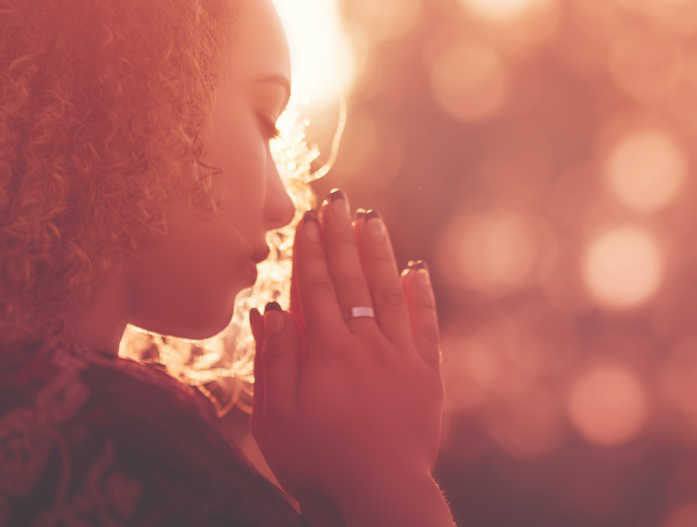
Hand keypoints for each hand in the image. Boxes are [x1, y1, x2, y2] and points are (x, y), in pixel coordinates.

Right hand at [249, 191, 452, 526]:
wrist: (381, 494)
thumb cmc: (319, 463)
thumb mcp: (277, 419)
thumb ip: (274, 361)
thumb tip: (268, 308)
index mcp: (326, 352)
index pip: (316, 288)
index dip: (310, 251)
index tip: (307, 219)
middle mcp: (366, 344)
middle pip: (352, 279)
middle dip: (342, 237)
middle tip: (338, 201)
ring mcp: (401, 357)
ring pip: (389, 292)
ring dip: (379, 252)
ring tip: (373, 218)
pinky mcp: (427, 375)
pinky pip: (425, 324)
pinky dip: (421, 294)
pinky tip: (416, 268)